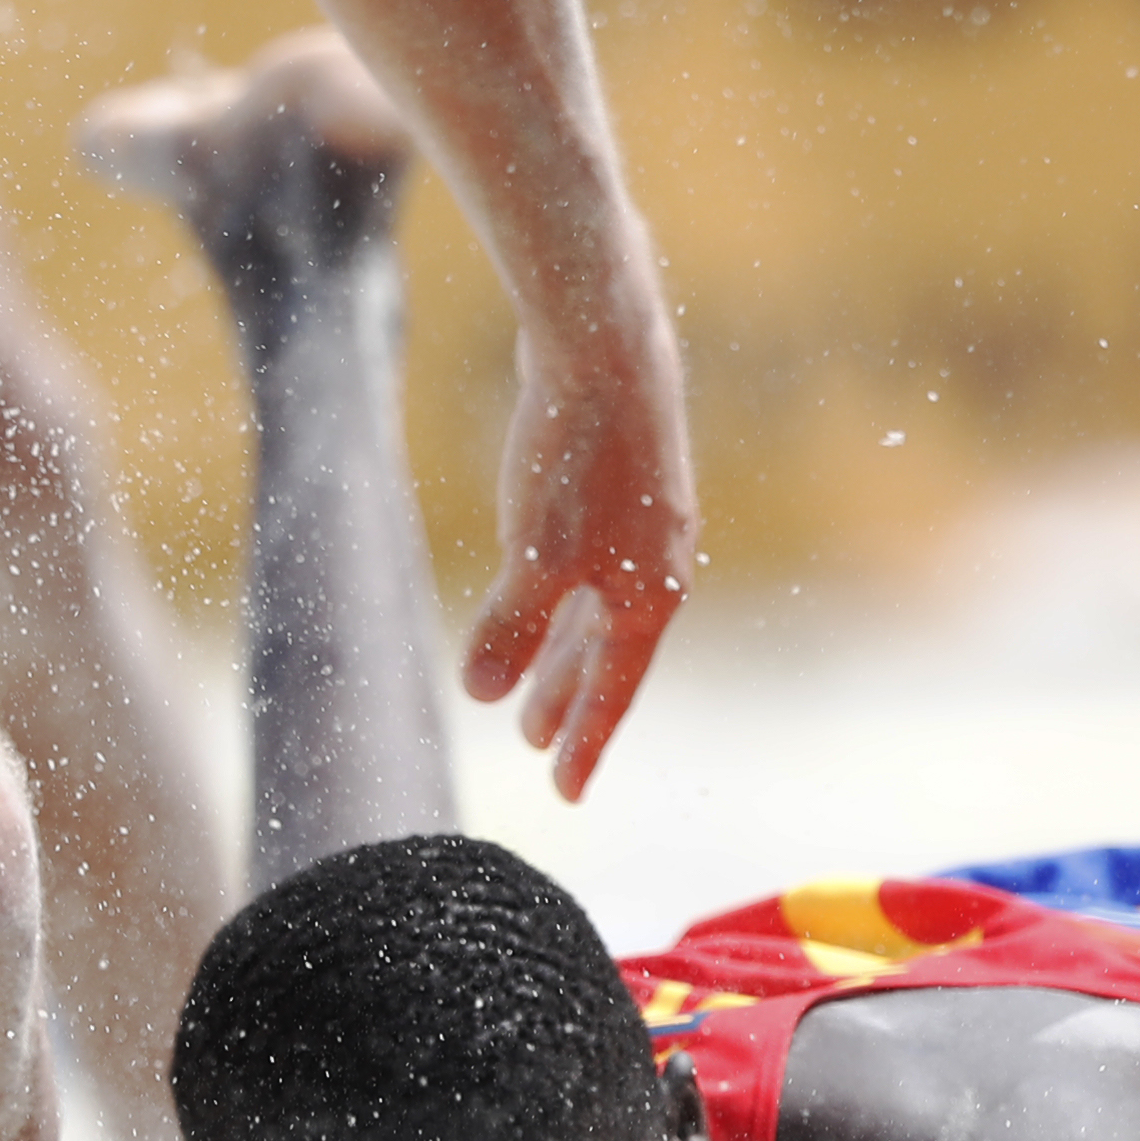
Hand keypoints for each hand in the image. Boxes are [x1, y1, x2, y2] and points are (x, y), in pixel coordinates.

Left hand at [460, 281, 694, 796]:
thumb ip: (511, 630)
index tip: (565, 794)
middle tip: (535, 744)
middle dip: (568, 700)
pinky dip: (565, 596)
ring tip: (528, 685)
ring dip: (564, 650)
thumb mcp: (533, 558)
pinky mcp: (623, 482)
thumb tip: (484, 697)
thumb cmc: (576, 457)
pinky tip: (541, 585)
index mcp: (649, 597)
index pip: (615, 692)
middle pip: (607, 655)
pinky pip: (594, 565)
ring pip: (599, 608)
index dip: (585, 744)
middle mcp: (656, 567)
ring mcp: (643, 524)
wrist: (606, 346)